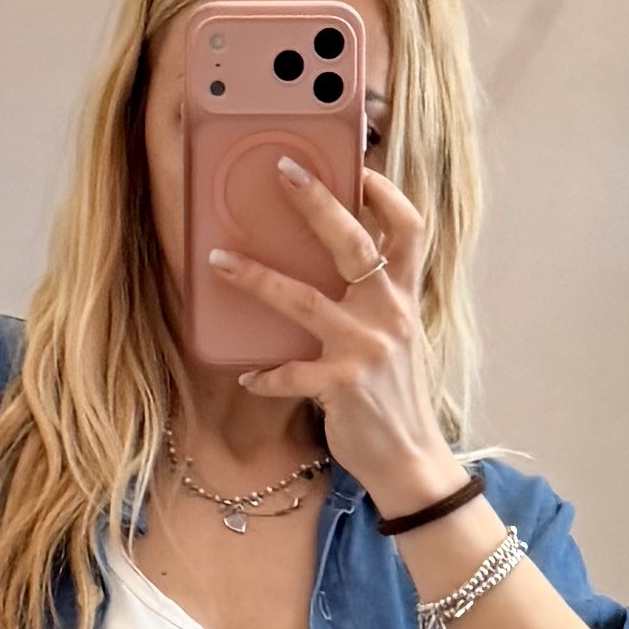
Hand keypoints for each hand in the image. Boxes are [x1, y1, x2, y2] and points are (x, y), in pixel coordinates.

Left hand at [206, 162, 461, 513]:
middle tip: (284, 171)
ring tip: (219, 261)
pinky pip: (291, 374)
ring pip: (305, 300)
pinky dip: (266, 375)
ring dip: (257, 278)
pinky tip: (247, 376)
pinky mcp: (343, 387)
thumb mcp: (396, 339)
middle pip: (354, 244)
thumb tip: (336, 268)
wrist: (410, 460)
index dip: (386, 194)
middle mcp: (389, 315)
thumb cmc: (393, 396)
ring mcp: (366, 349)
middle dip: (318, 203)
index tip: (359, 168)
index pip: (409, 229)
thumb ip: (374, 301)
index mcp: (405, 297)